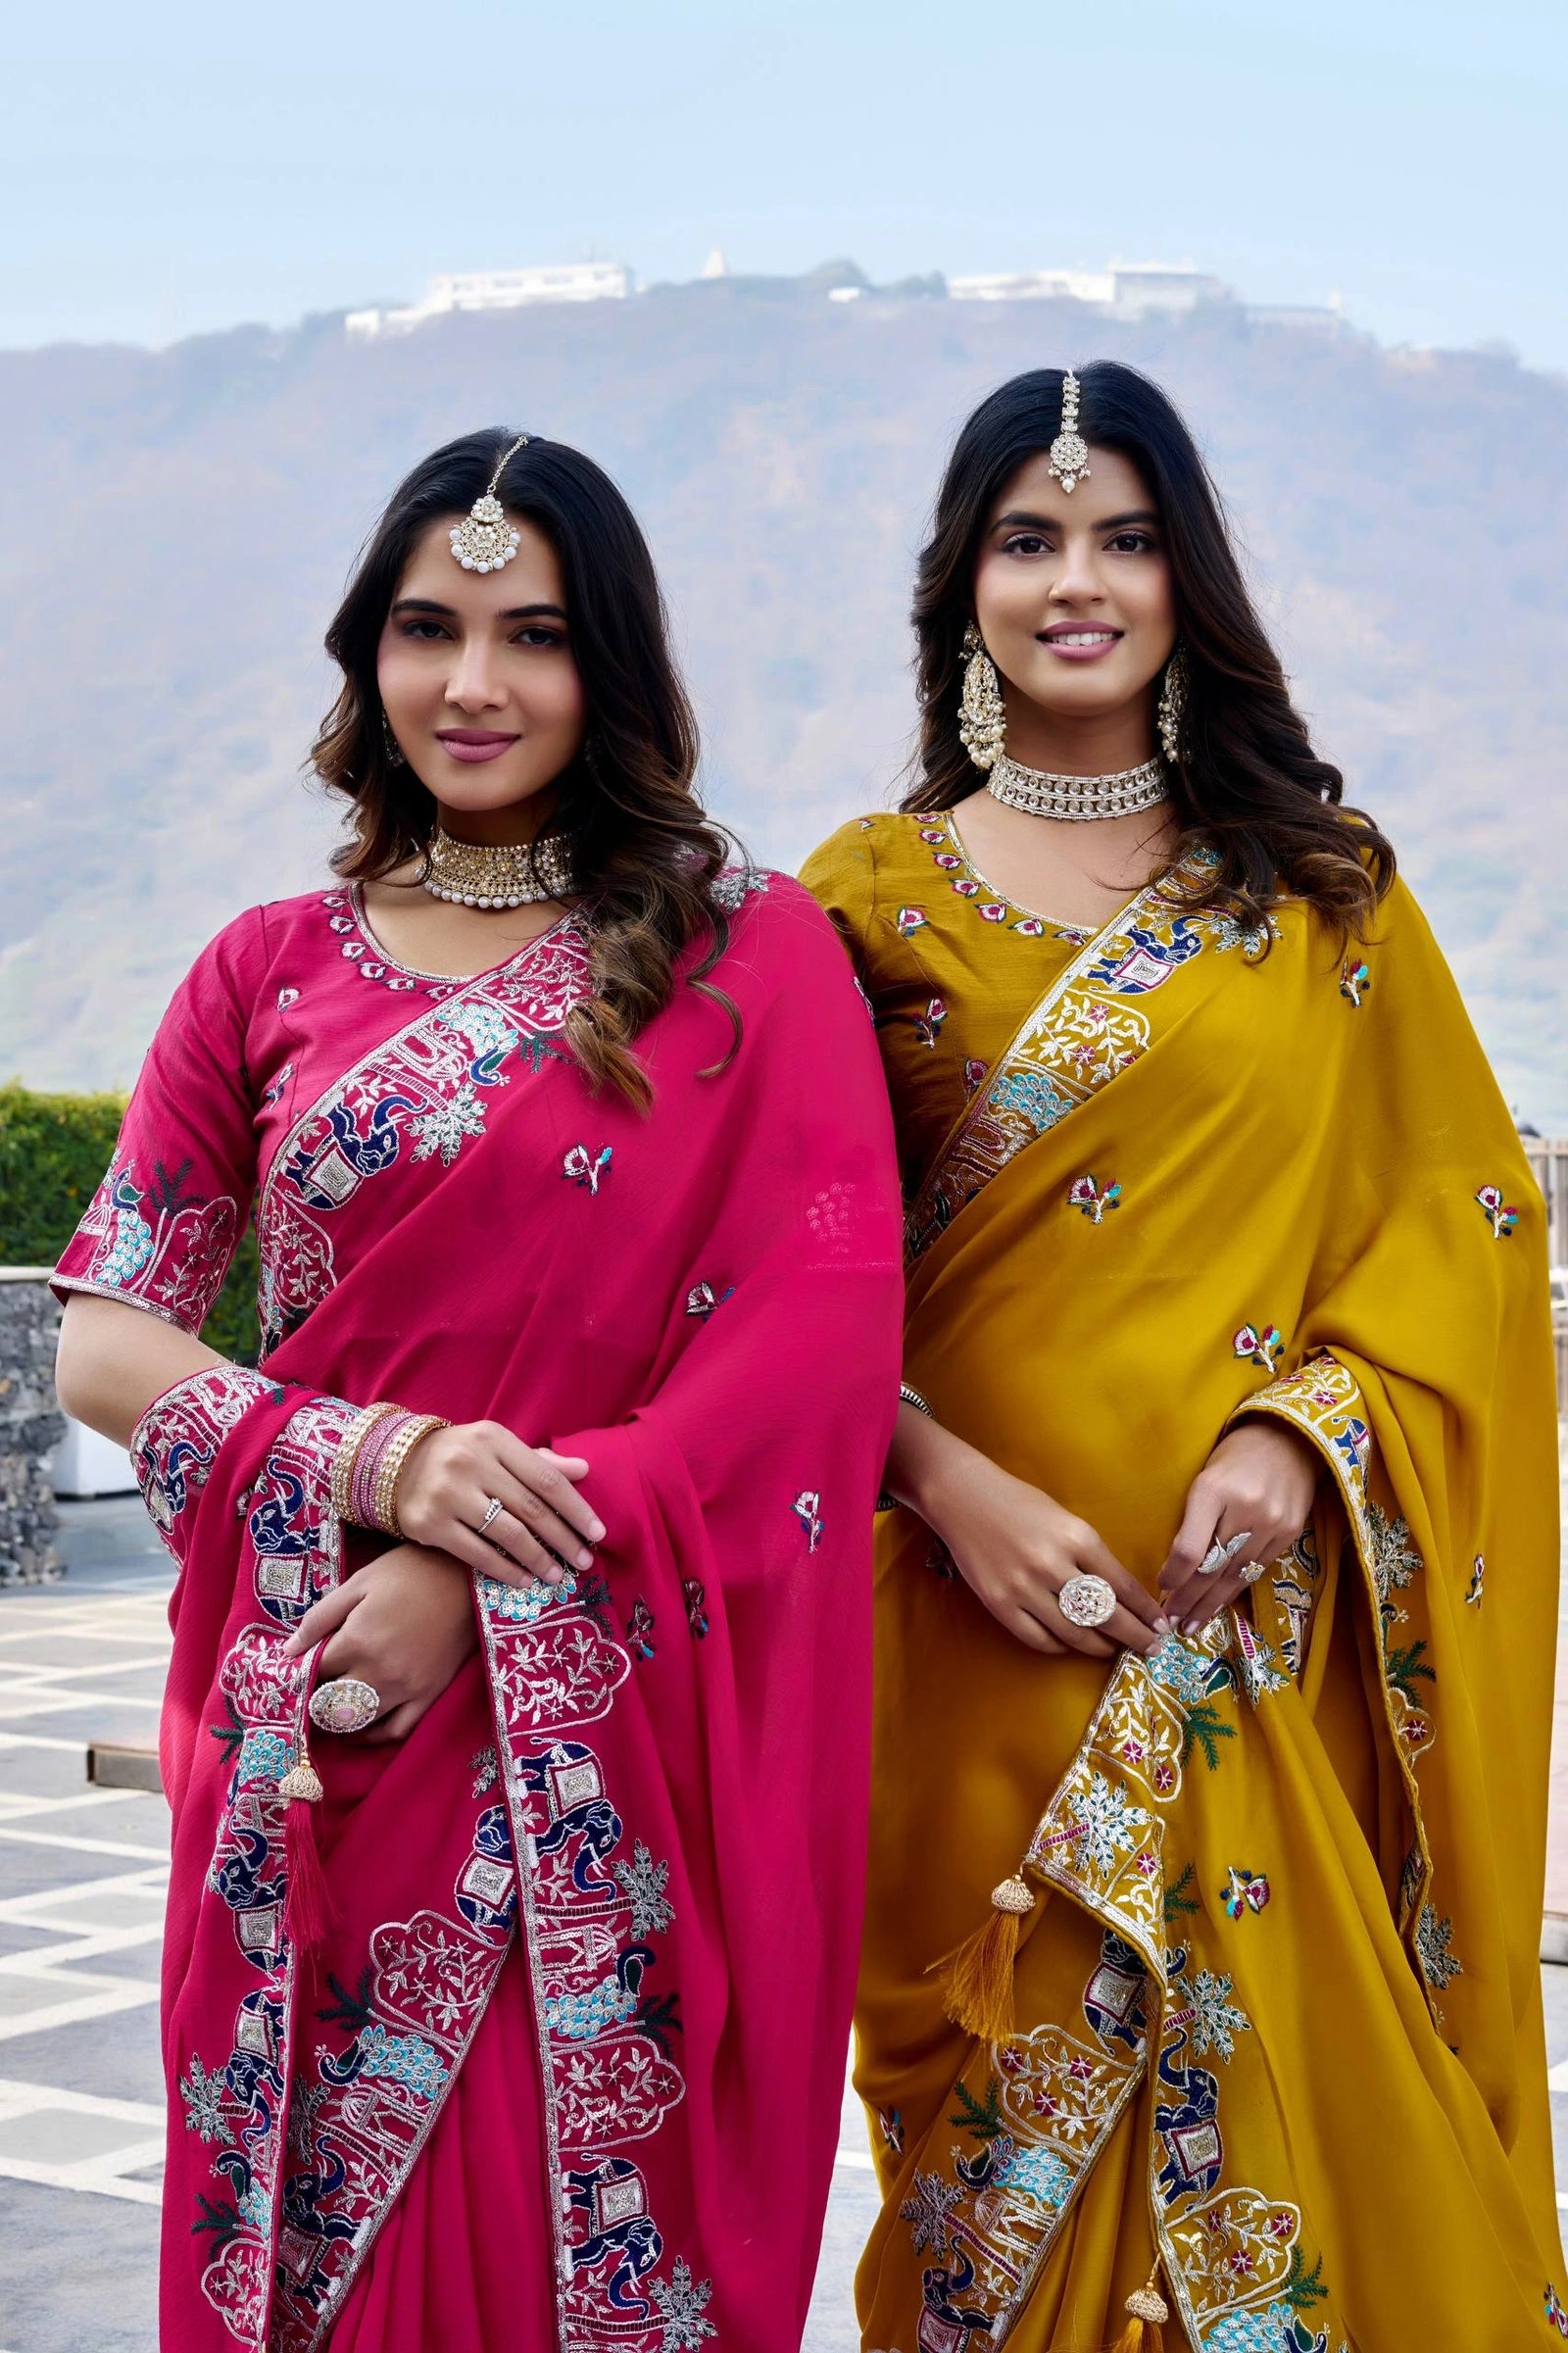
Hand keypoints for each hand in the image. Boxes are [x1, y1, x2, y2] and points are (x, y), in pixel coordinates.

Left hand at [284, 1544, 478, 1741]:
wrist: (468, 1576)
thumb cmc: (410, 1572)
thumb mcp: (359, 1583)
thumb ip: (320, 1618)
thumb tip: (287, 1652)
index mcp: (357, 1641)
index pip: (313, 1672)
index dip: (299, 1671)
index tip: (292, 1670)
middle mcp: (378, 1672)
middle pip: (330, 1701)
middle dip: (314, 1696)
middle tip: (307, 1689)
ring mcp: (405, 1688)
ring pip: (358, 1719)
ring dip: (336, 1718)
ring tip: (324, 1710)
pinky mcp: (428, 1695)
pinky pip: (396, 1730)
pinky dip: (372, 1737)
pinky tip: (357, 1732)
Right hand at [394, 1421, 602, 1588]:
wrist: (395, 1467)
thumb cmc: (460, 1457)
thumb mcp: (496, 1448)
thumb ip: (539, 1462)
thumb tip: (584, 1469)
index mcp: (494, 1439)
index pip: (546, 1478)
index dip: (575, 1508)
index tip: (597, 1533)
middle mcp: (471, 1463)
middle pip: (530, 1508)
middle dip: (563, 1539)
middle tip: (583, 1562)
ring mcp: (448, 1495)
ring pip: (507, 1534)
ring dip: (538, 1559)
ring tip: (556, 1575)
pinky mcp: (430, 1524)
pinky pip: (477, 1553)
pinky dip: (505, 1570)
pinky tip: (524, 1579)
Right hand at [916, 1429, 1163, 1658]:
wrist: (963, 1497)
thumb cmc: (1020, 1503)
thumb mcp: (1066, 1520)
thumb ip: (1091, 1555)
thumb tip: (1121, 1596)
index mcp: (1077, 1537)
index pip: (1122, 1586)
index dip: (1145, 1611)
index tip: (1160, 1624)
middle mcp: (1053, 1565)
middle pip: (1106, 1615)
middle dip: (1135, 1636)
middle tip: (1151, 1648)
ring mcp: (1024, 1588)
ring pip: (1074, 1634)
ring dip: (1101, 1647)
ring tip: (1114, 1649)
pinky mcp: (999, 1604)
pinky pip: (1039, 1639)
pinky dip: (1061, 1647)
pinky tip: (1072, 1644)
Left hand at [1159, 1419, 1318, 1635]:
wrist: (1289, 1439)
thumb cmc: (1234, 1456)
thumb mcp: (1203, 1477)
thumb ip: (1192, 1517)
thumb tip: (1174, 1564)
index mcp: (1213, 1490)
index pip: (1189, 1549)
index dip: (1173, 1576)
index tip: (1160, 1589)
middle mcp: (1243, 1510)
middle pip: (1211, 1569)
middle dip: (1188, 1600)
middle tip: (1171, 1623)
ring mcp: (1270, 1524)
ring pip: (1234, 1576)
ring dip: (1211, 1604)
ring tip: (1192, 1624)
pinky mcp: (1288, 1534)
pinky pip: (1256, 1570)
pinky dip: (1235, 1589)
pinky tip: (1221, 1604)